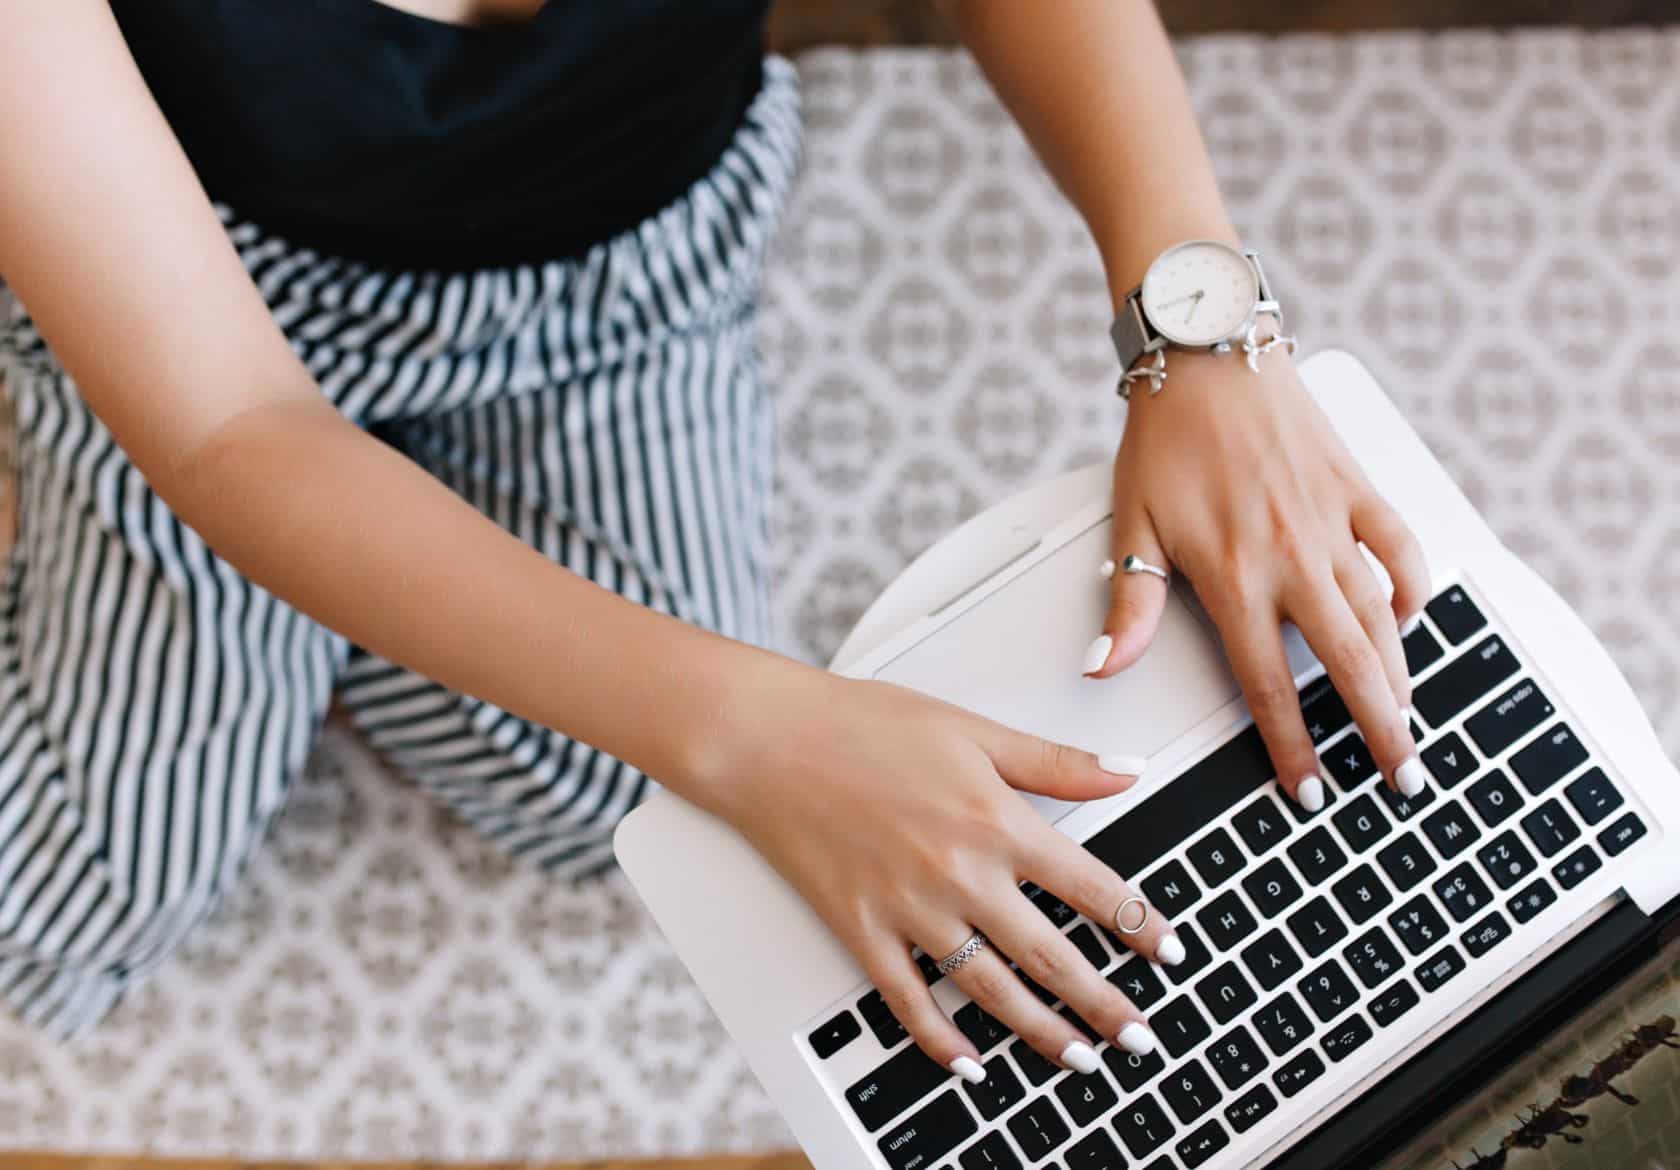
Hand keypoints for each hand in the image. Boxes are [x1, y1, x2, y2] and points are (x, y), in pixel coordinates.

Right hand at [711, 670, 1181, 1077]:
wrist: (771, 740)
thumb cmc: (864, 724)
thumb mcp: (973, 731)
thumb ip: (1056, 762)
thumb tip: (1128, 773)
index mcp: (996, 820)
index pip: (1091, 887)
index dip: (1139, 925)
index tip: (1168, 952)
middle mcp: (960, 873)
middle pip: (1050, 955)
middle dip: (1103, 1004)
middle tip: (1138, 1037)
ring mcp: (909, 909)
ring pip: (989, 989)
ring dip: (1039, 1031)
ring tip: (1077, 1058)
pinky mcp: (860, 930)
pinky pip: (907, 1000)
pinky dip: (939, 1039)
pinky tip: (969, 1062)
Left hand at [1086, 348, 1430, 806]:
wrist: (1206, 352)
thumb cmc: (1164, 438)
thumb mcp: (1132, 523)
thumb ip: (1132, 602)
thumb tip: (1104, 667)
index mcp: (1234, 577)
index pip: (1269, 684)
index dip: (1292, 745)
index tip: (1310, 791)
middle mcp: (1292, 557)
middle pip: (1349, 663)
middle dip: (1378, 730)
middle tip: (1403, 779)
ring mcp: (1332, 523)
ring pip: (1381, 615)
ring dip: (1400, 674)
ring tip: (1411, 721)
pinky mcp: (1356, 486)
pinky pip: (1400, 546)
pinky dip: (1412, 587)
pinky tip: (1412, 619)